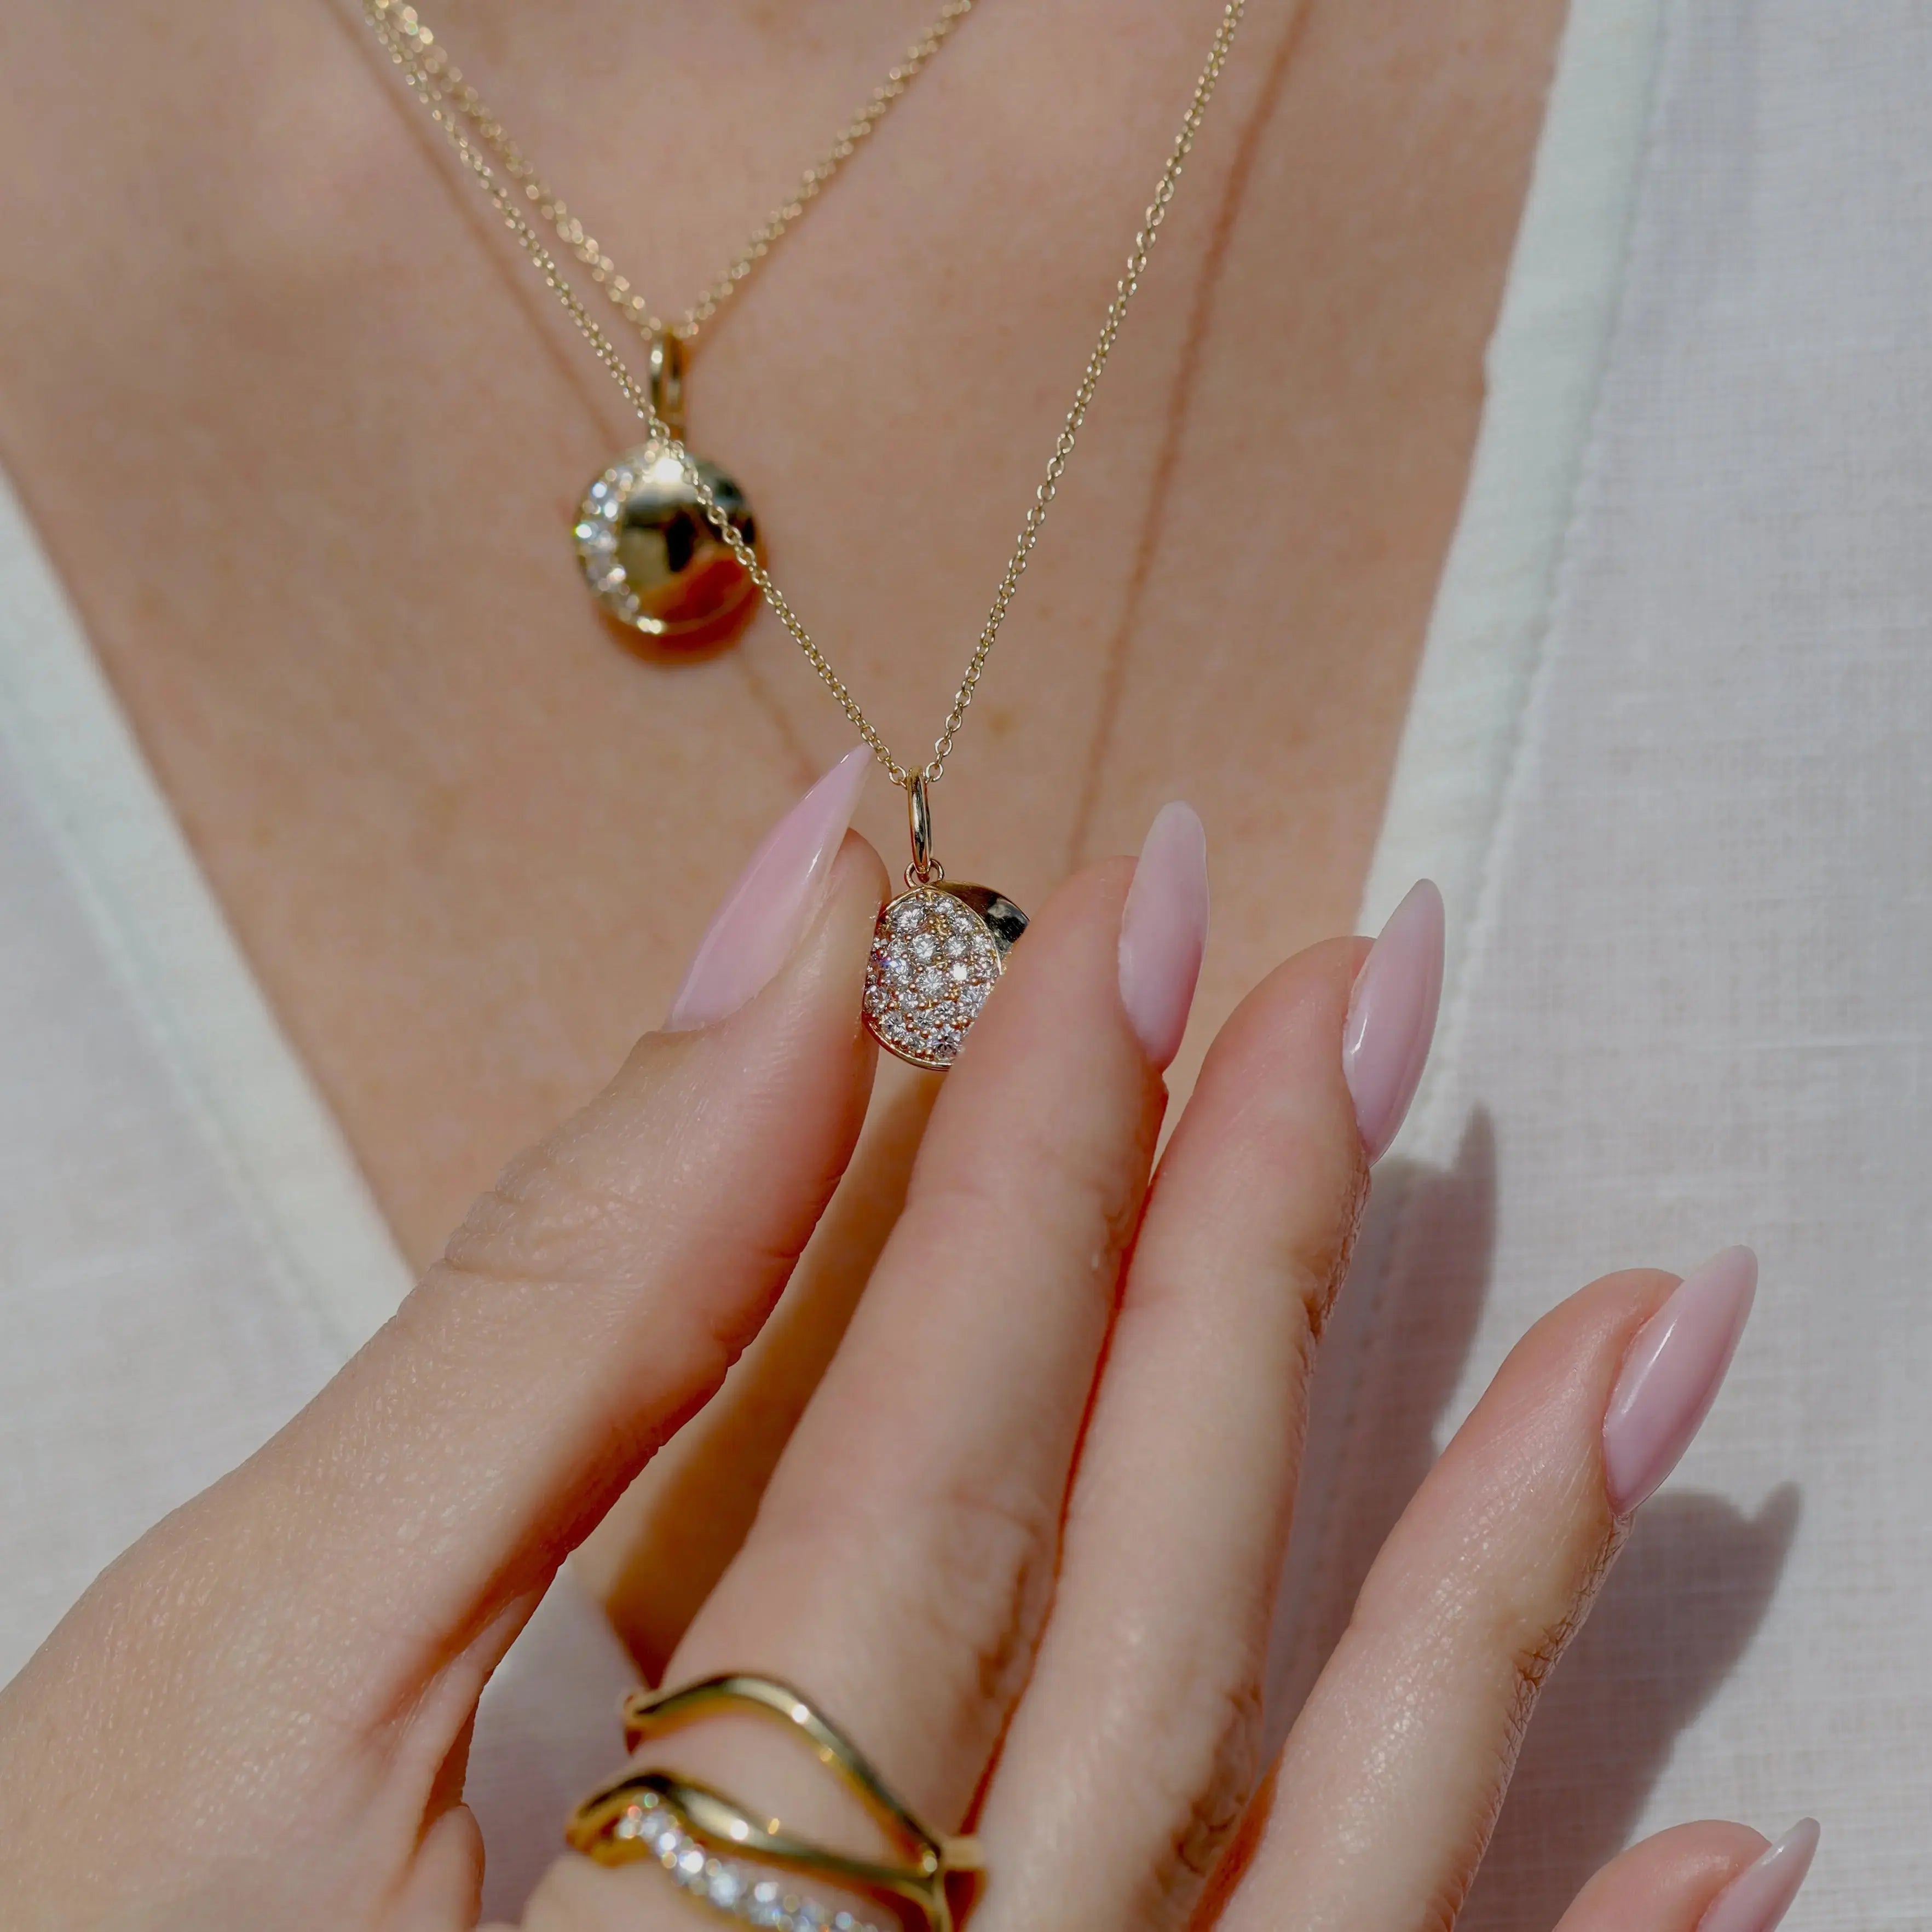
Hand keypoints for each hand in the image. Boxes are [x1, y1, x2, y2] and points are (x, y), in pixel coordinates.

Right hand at [0, 785, 1812, 1931]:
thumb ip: (534, 1328)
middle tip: (1364, 991)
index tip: (1125, 919)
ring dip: (1497, 1576)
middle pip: (1138, 1602)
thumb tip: (774, 950)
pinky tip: (1726, 1831)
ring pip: (1325, 1855)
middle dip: (1247, 1256)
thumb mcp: (232, 1697)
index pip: (925, 1460)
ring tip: (1663, 1330)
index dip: (1024, 1155)